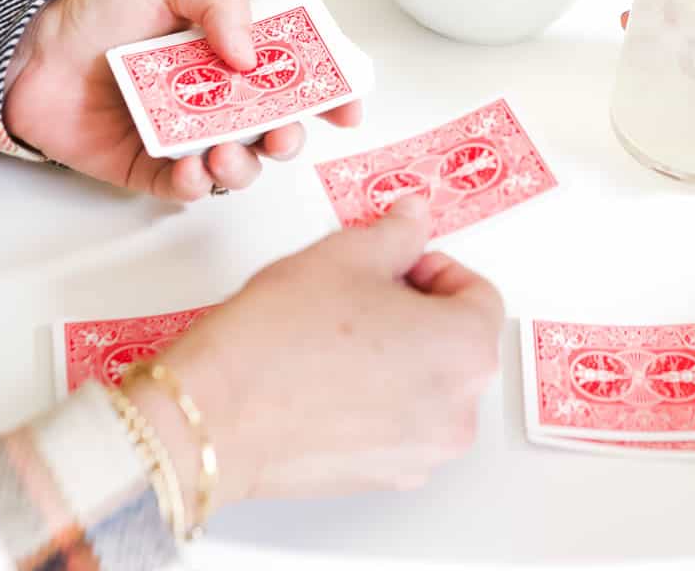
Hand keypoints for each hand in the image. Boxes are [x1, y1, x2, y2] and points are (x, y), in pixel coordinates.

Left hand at [4, 0, 361, 200]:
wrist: (31, 53)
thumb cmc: (100, 12)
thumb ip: (217, 0)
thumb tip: (250, 56)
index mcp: (233, 56)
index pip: (294, 77)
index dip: (329, 93)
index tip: (346, 107)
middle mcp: (220, 101)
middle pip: (278, 129)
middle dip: (292, 138)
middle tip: (283, 134)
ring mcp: (190, 139)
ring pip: (241, 165)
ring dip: (245, 166)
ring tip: (224, 154)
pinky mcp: (155, 171)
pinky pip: (189, 189)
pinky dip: (196, 184)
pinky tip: (189, 168)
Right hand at [126, 196, 503, 512]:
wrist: (216, 414)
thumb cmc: (278, 339)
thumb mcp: (346, 255)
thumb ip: (397, 233)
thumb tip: (413, 218)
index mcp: (466, 348)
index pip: (479, 294)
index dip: (434, 269)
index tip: (399, 265)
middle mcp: (459, 407)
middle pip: (457, 342)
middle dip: (417, 311)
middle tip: (361, 296)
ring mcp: (425, 450)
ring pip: (429, 385)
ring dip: (399, 357)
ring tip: (339, 340)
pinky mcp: (388, 477)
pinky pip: (400, 425)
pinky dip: (379, 400)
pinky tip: (330, 380)